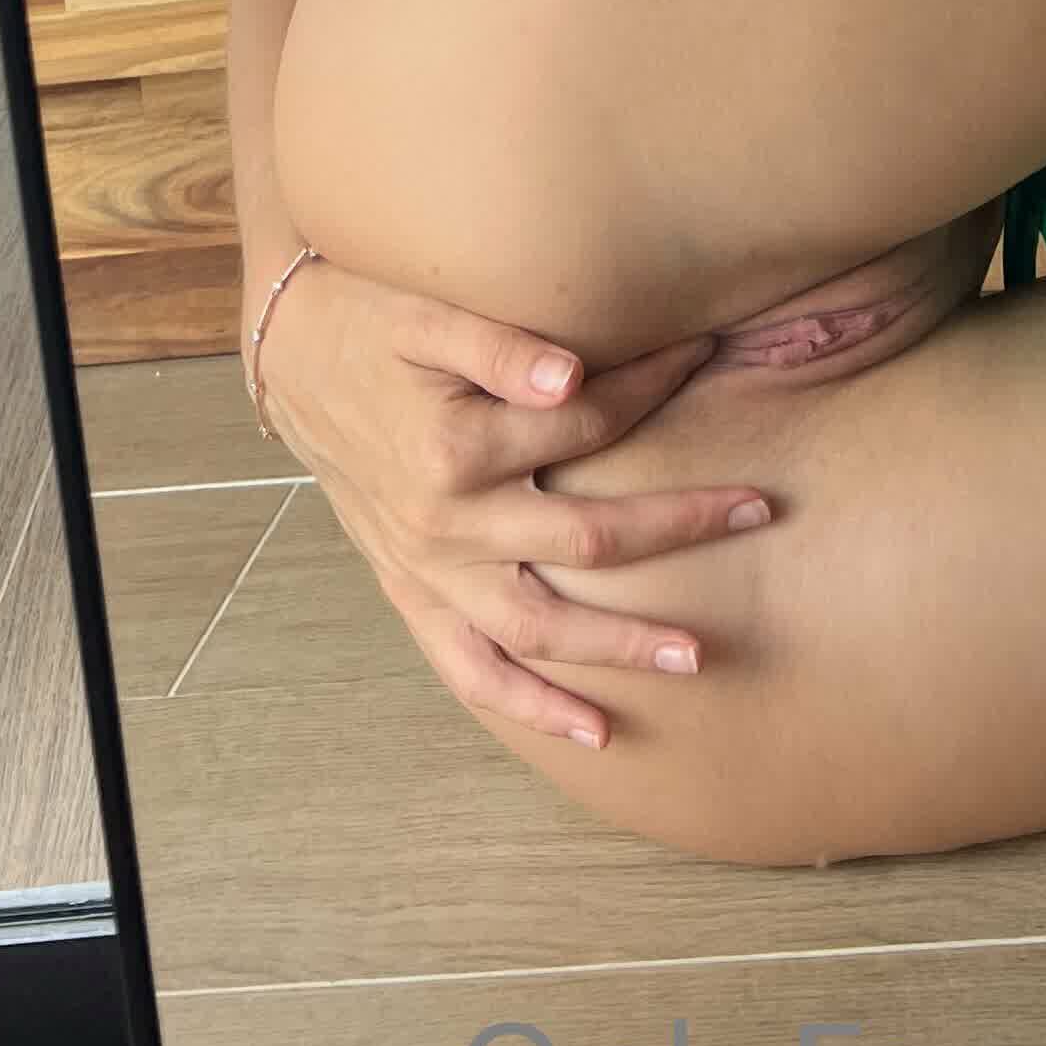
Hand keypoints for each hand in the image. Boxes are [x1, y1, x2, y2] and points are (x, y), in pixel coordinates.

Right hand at [245, 255, 772, 749]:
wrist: (288, 358)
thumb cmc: (366, 322)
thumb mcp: (426, 316)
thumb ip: (499, 347)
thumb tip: (572, 375)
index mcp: (455, 451)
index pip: (586, 424)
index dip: (654, 386)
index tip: (707, 357)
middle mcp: (444, 525)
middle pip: (586, 541)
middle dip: (678, 525)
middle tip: (757, 510)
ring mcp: (427, 571)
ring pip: (538, 630)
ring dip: (619, 647)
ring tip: (696, 657)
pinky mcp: (411, 594)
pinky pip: (470, 669)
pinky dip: (528, 704)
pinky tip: (592, 730)